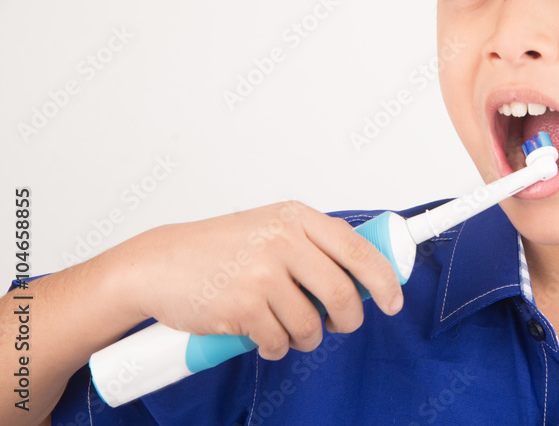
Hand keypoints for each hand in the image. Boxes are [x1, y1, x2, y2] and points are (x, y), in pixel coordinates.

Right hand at [114, 201, 402, 359]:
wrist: (157, 265)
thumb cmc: (217, 250)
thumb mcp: (270, 228)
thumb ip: (311, 245)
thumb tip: (362, 276)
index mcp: (296, 217)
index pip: (357, 247)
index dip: (383, 278)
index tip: (393, 299)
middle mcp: (283, 240)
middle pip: (342, 292)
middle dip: (348, 319)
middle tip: (340, 325)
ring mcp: (262, 273)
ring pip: (311, 324)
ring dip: (307, 337)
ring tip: (288, 328)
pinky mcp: (243, 306)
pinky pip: (280, 341)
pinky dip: (277, 348)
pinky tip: (263, 337)